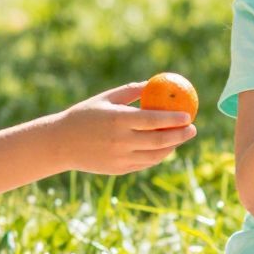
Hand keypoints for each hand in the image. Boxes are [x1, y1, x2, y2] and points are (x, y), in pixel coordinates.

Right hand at [53, 83, 195, 174]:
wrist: (60, 143)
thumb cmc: (85, 115)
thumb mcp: (106, 98)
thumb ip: (132, 91)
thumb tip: (155, 83)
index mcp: (118, 120)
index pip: (154, 120)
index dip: (174, 119)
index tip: (188, 115)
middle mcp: (121, 141)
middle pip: (160, 141)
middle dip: (181, 136)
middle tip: (193, 129)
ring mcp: (120, 158)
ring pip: (155, 156)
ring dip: (172, 148)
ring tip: (181, 138)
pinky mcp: (118, 170)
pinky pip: (145, 164)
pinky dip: (158, 157)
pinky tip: (164, 148)